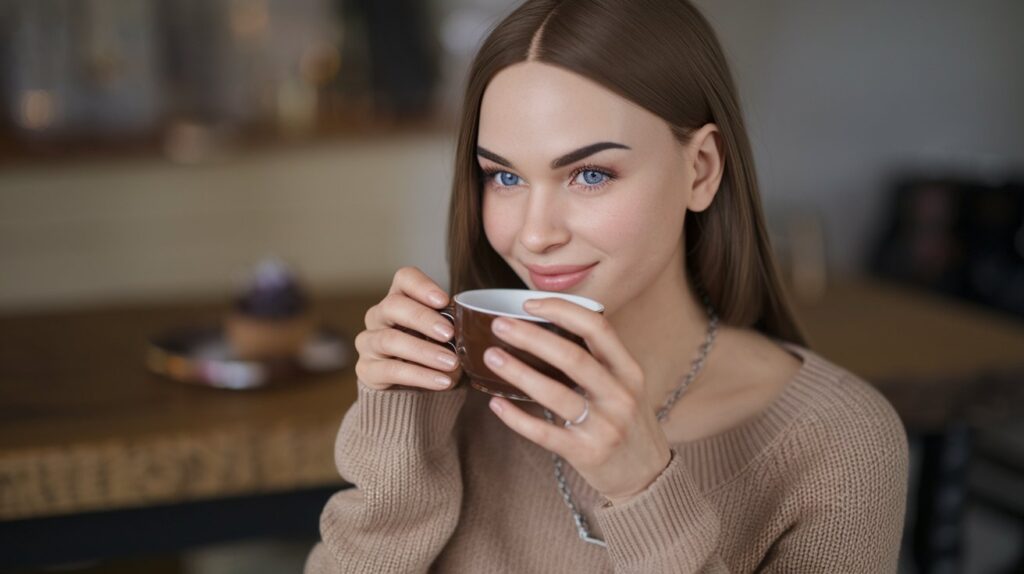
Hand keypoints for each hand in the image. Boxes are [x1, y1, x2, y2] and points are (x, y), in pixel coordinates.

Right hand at [354, 266, 461, 390]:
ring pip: (389, 339)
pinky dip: (420, 375)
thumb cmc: (433, 353)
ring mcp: (369, 342)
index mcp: (400, 299)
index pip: (404, 279)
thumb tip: (473, 324)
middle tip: (449, 333)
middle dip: (424, 318)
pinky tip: (442, 381)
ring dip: (424, 351)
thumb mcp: (444, 336)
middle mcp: (379, 316)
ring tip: (451, 363)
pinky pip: (391, 370)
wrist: (415, 392)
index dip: (422, 286)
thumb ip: (453, 325)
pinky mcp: (367, 370)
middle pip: (394, 305)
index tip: (444, 301)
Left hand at [483, 297, 671, 504]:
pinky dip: (516, 418)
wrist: (648, 476)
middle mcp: (620, 395)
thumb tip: (549, 326)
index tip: (529, 303)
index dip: (562, 310)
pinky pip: (545, 433)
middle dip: (532, 337)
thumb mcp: (626, 385)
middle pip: (572, 357)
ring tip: (492, 356)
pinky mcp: (586, 454)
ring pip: (555, 394)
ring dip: (519, 373)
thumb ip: (598, 360)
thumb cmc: (628, 422)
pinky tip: (496, 403)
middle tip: (500, 325)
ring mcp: (604, 426)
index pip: (598, 328)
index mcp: (629, 370)